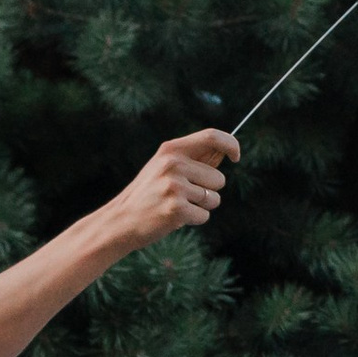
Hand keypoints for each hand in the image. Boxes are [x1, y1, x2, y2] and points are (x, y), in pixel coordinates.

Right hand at [98, 129, 240, 248]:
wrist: (121, 219)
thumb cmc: (150, 194)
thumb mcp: (165, 168)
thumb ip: (195, 160)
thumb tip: (226, 150)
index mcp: (171, 150)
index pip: (212, 137)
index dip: (231, 145)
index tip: (236, 157)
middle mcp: (173, 164)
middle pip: (219, 179)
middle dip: (209, 190)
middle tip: (182, 195)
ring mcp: (174, 186)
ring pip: (214, 198)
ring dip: (202, 207)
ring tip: (177, 205)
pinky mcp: (177, 208)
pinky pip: (205, 215)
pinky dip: (195, 220)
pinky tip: (175, 217)